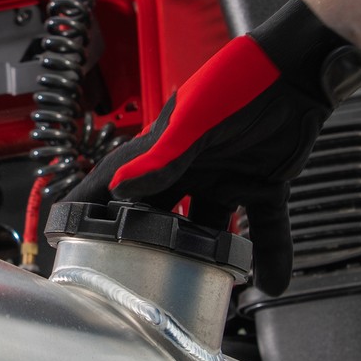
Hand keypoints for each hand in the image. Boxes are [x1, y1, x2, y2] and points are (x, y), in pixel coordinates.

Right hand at [66, 0, 360, 294]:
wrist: (296, 69)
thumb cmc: (239, 80)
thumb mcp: (195, 120)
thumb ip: (161, 157)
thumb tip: (121, 190)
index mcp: (161, 151)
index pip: (113, 183)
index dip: (88, 209)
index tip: (64, 238)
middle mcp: (188, 169)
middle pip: (158, 217)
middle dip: (147, 248)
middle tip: (137, 280)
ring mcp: (224, 177)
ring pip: (208, 231)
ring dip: (208, 261)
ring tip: (204, 292)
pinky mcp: (261, 182)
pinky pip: (262, 227)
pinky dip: (269, 255)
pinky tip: (271, 281)